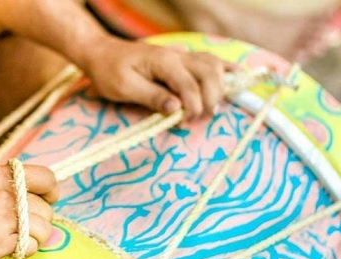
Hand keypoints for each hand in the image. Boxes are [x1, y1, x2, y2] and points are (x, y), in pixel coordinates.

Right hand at [0, 164, 57, 258]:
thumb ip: (5, 186)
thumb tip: (38, 192)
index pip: (45, 177)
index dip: (52, 192)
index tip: (49, 200)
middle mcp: (2, 193)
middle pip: (46, 209)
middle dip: (40, 221)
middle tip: (21, 228)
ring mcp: (0, 218)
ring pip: (43, 229)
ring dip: (35, 238)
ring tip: (14, 239)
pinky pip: (30, 246)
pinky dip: (24, 251)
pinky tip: (5, 248)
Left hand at [78, 37, 228, 119]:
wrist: (101, 54)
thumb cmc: (109, 72)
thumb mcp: (124, 87)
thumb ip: (151, 97)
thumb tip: (176, 108)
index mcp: (163, 61)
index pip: (189, 84)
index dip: (193, 106)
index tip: (185, 122)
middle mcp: (177, 55)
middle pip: (210, 73)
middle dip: (210, 98)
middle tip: (199, 118)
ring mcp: (181, 56)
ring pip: (214, 66)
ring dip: (219, 87)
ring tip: (211, 108)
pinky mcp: (181, 60)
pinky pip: (209, 61)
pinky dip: (225, 69)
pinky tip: (239, 76)